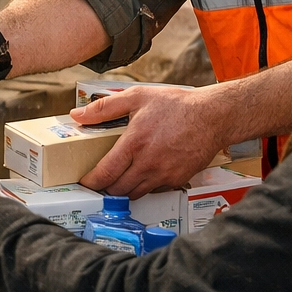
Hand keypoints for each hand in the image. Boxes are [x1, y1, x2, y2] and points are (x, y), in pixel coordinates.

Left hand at [74, 86, 228, 197]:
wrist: (213, 116)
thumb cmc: (176, 105)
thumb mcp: (136, 97)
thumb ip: (104, 107)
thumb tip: (78, 115)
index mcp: (134, 143)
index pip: (105, 173)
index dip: (91, 182)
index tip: (84, 181)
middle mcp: (148, 163)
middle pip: (118, 189)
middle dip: (105, 188)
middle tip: (99, 180)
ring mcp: (164, 174)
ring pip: (135, 194)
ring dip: (124, 190)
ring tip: (118, 179)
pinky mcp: (177, 179)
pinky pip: (154, 191)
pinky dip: (144, 187)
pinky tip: (142, 174)